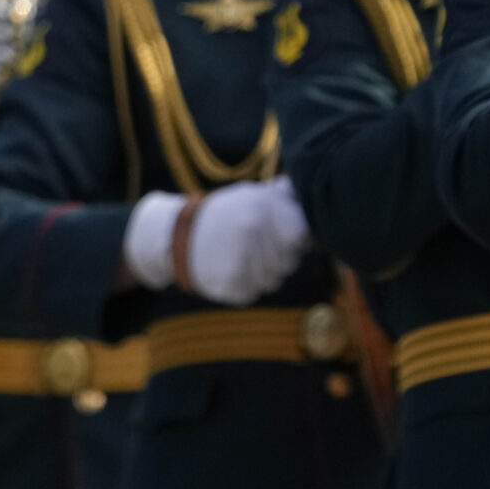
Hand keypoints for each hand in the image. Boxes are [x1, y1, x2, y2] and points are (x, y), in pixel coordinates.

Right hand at [124, 177, 310, 305]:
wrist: (173, 234)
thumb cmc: (222, 216)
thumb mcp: (250, 196)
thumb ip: (284, 199)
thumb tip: (316, 195)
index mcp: (262, 206)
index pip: (301, 237)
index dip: (291, 239)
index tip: (275, 236)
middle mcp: (253, 230)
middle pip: (289, 262)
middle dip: (276, 258)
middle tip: (249, 246)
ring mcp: (242, 256)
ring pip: (273, 281)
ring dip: (260, 274)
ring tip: (236, 257)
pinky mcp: (230, 283)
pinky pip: (252, 293)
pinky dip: (242, 286)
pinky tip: (226, 269)